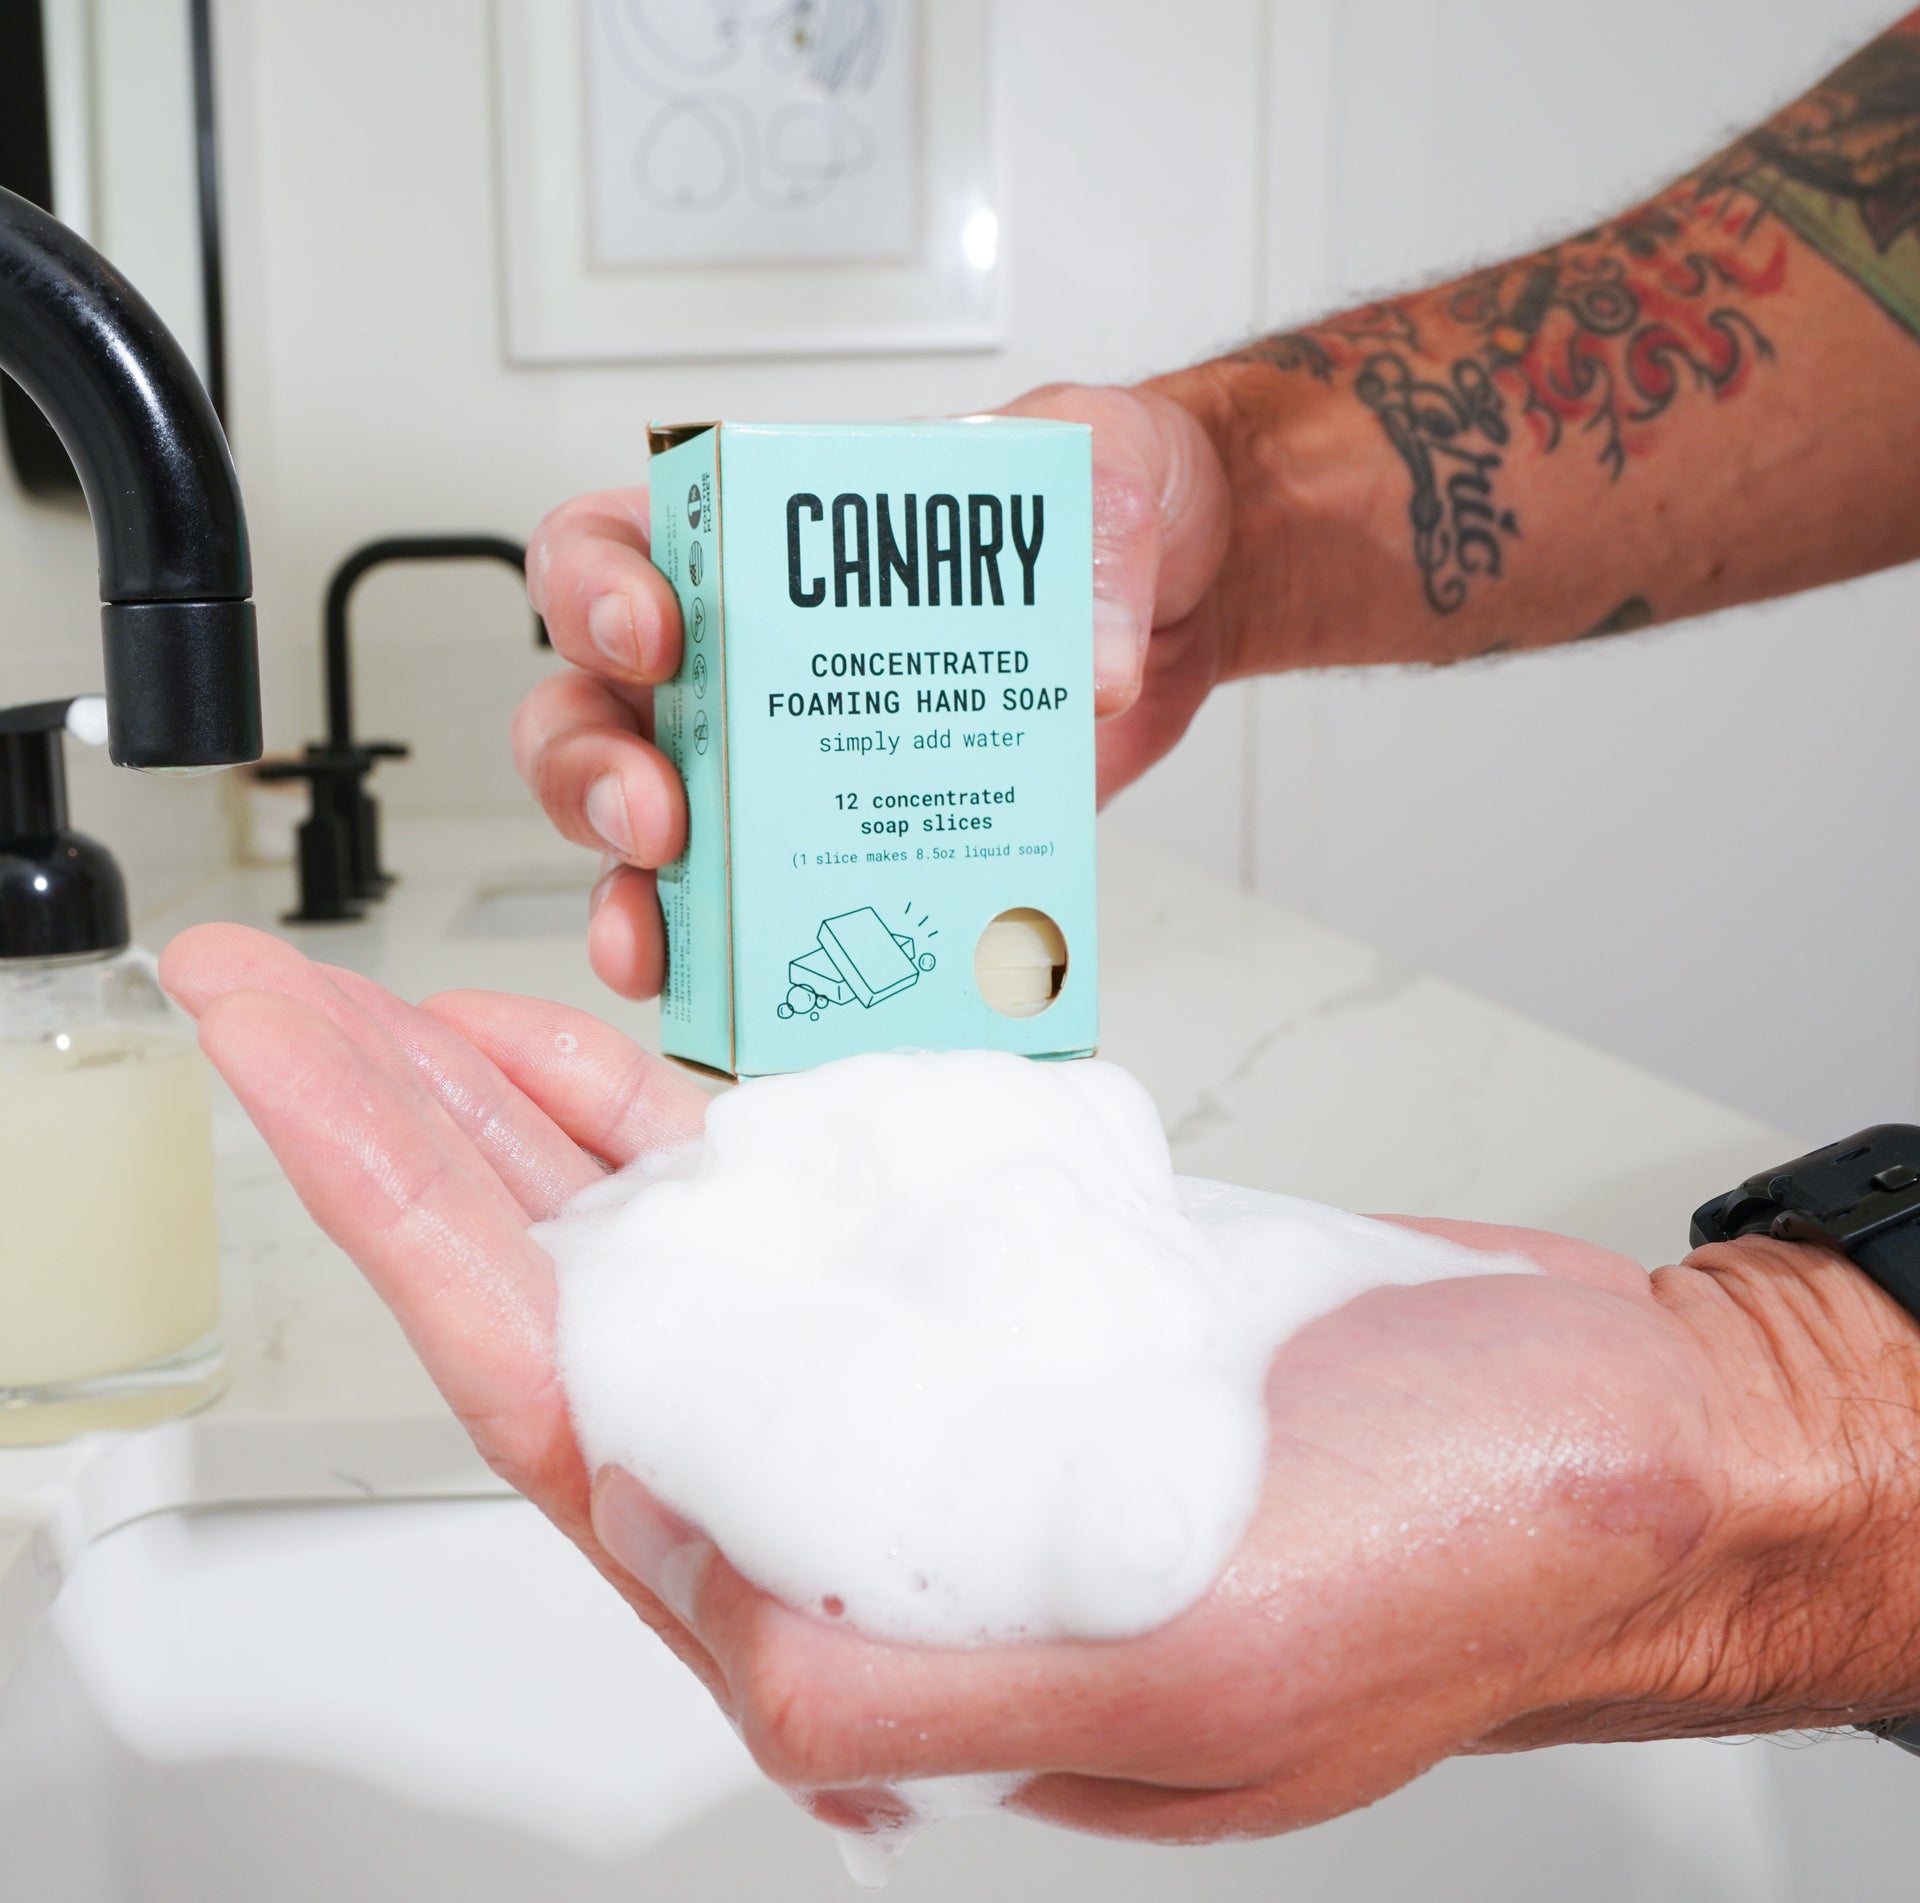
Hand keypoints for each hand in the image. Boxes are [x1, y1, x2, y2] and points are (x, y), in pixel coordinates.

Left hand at [162, 924, 1919, 1842]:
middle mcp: (868, 1505)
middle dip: (411, 1141)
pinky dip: (699, 1115)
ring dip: (534, 1119)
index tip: (289, 1062)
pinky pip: (799, 1196)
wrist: (1622, 1442)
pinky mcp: (1003, 1299)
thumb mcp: (1191, 1665)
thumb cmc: (1465, 1560)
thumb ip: (918, 1663)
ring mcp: (930, 1389)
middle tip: (291, 996)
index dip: (398, 1216)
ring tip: (416, 1006)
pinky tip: (621, 1052)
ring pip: (671, 1245)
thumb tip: (721, 1627)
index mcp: (870, 1617)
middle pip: (574, 1308)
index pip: (559, 1402)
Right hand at [513, 386, 1232, 998]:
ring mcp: (785, 763)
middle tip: (656, 814)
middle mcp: (744, 655)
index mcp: (763, 538)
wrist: (1175, 601)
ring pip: (646, 828)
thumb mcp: (1109, 468)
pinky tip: (748, 984)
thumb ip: (1099, 531)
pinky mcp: (850, 843)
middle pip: (591, 709)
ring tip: (661, 930)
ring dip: (634, 886)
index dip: (593, 593)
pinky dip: (736, 958)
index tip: (652, 635)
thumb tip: (1096, 660)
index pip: (611, 545)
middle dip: (592, 771)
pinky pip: (758, 912)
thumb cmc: (1100, 504)